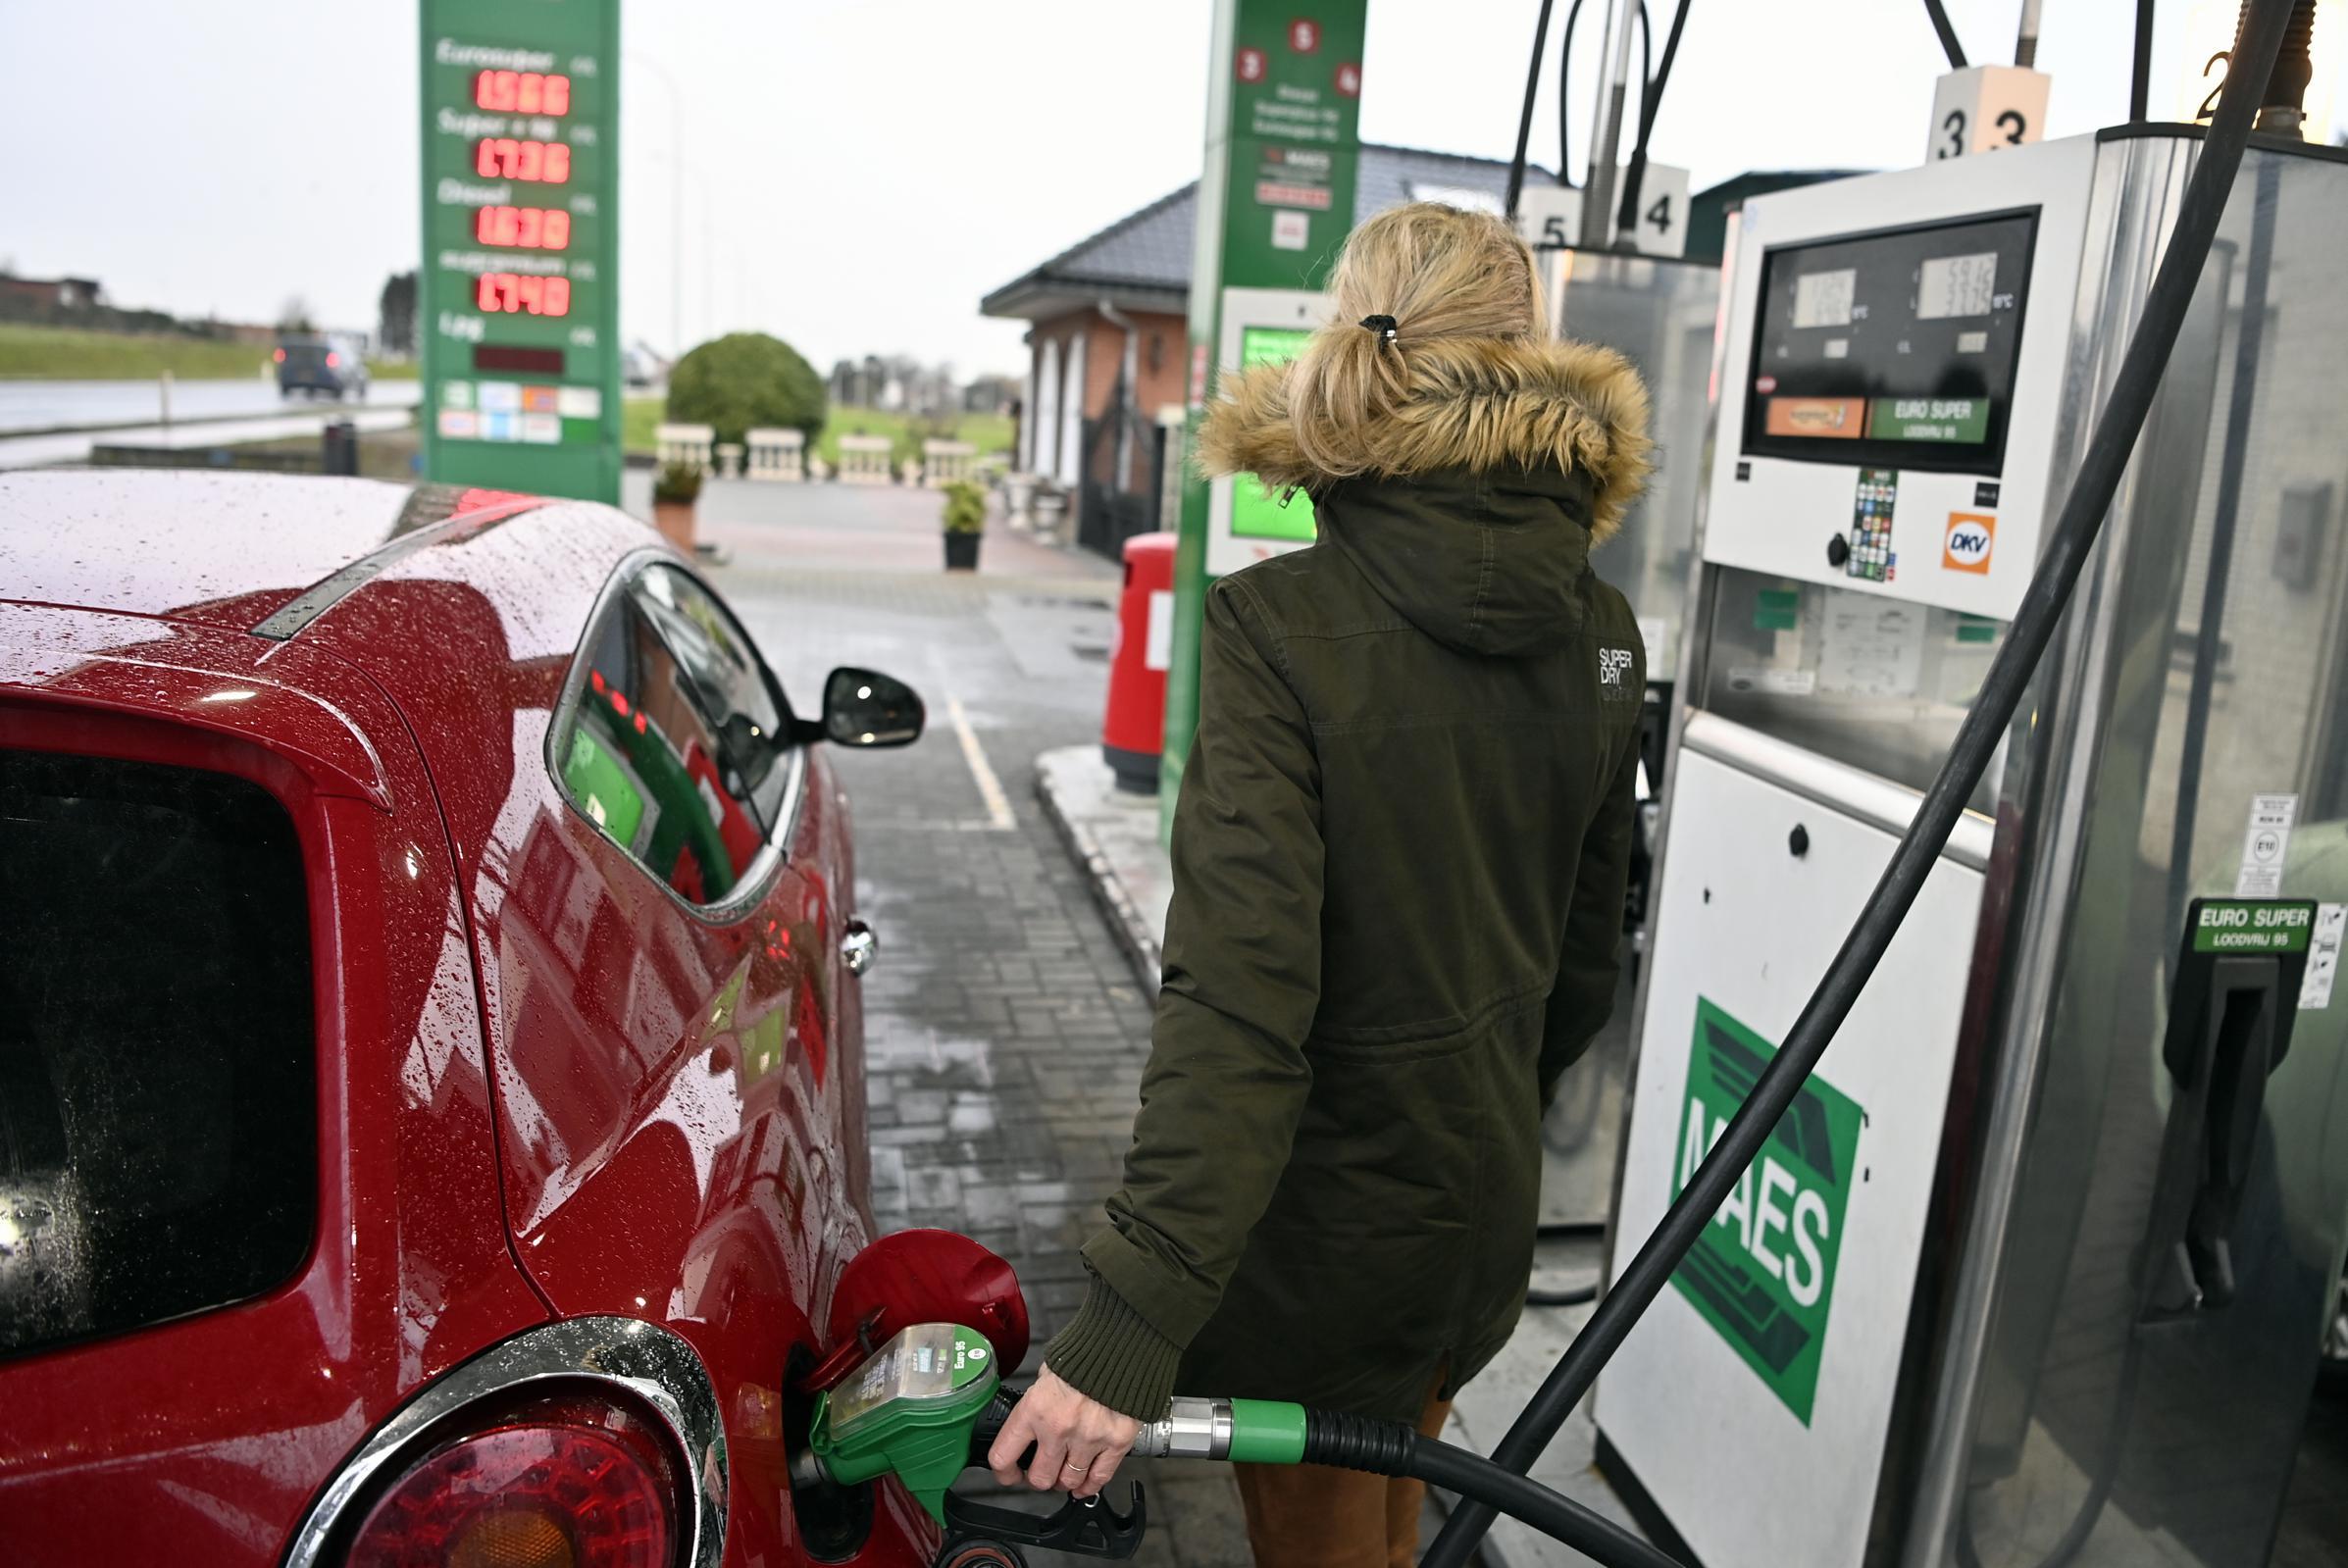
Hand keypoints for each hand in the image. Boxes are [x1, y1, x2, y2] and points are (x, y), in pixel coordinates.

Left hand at [985, 1364, 1140, 1497]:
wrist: (1121, 1347)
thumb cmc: (1083, 1357)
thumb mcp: (1046, 1375)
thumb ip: (1036, 1403)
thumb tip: (1030, 1421)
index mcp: (1034, 1409)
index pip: (1004, 1456)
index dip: (1004, 1472)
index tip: (1009, 1473)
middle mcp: (1059, 1429)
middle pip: (1040, 1478)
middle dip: (1039, 1478)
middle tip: (1042, 1472)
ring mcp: (1089, 1439)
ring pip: (1069, 1482)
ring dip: (1065, 1481)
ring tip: (1065, 1474)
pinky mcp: (1116, 1443)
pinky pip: (1099, 1478)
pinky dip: (1090, 1485)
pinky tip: (1085, 1483)